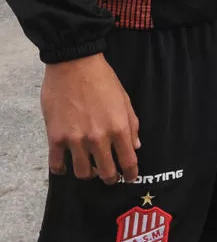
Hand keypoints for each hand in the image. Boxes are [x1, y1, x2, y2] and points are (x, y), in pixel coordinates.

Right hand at [41, 53, 140, 182]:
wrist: (74, 64)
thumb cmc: (102, 79)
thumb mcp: (125, 99)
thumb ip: (132, 124)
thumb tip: (136, 146)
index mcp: (119, 128)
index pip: (128, 162)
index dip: (130, 174)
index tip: (129, 177)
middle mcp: (98, 138)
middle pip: (106, 172)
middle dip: (110, 178)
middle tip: (109, 176)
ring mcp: (76, 139)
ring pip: (82, 173)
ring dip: (87, 174)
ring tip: (88, 168)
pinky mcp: (56, 137)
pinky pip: (57, 165)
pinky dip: (61, 169)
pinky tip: (65, 165)